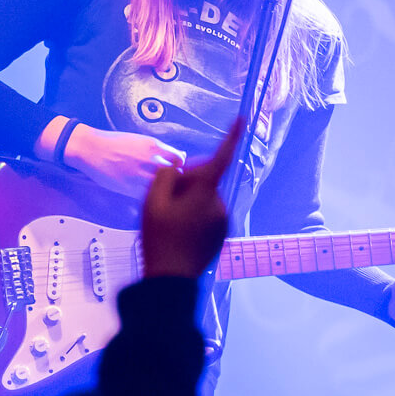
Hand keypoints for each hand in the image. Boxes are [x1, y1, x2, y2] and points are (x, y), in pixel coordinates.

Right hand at [64, 125, 188, 197]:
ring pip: (162, 187)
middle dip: (176, 179)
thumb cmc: (114, 142)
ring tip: (162, 189)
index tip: (178, 169)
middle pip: (174, 175)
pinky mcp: (128, 188)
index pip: (178, 159)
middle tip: (173, 182)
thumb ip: (158, 149)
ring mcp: (138, 176)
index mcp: (152, 145)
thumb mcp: (139, 140)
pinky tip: (148, 193)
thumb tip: (178, 155)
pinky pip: (147, 195)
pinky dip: (150, 195)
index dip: (180, 165)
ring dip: (164, 189)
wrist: (90, 148)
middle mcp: (148, 160)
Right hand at [141, 120, 241, 278]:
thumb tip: (178, 168)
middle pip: (205, 178)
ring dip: (189, 199)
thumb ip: (166, 177)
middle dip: (187, 181)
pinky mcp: (221, 233)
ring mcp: (223, 220)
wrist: (171, 278)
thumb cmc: (159, 237)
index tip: (242, 117)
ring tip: (168, 219)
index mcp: (205, 192)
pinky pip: (207, 213)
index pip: (220, 158)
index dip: (231, 136)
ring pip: (205, 196)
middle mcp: (220, 203)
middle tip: (164, 198)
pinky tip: (178, 229)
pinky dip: (194, 214)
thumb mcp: (152, 202)